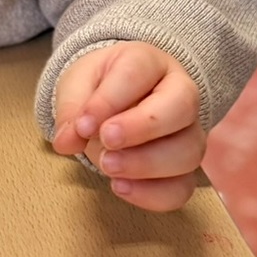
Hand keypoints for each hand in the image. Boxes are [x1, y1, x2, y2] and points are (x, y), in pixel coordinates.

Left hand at [52, 42, 204, 211]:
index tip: (84, 124)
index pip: (139, 72)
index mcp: (149, 61)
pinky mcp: (184, 167)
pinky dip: (153, 195)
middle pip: (181, 106)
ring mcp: (188, 131)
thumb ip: (72, 108)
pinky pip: (183, 187)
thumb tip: (67, 141)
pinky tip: (120, 187)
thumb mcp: (78, 84)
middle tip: (106, 141)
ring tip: (108, 167)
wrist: (118, 99)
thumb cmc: (101, 86)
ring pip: (189, 150)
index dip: (111, 100)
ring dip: (146, 164)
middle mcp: (179, 92)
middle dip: (142, 128)